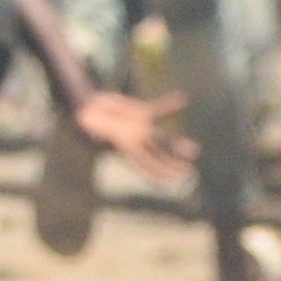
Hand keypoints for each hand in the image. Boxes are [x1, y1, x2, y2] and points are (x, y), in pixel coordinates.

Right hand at [73, 88, 196, 183]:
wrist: (89, 109)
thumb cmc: (85, 121)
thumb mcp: (86, 127)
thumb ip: (91, 130)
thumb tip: (92, 131)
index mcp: (123, 148)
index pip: (142, 164)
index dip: (155, 173)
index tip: (168, 181)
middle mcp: (135, 142)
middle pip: (157, 156)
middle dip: (172, 165)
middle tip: (188, 172)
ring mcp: (140, 129)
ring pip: (162, 139)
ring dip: (177, 145)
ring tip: (196, 152)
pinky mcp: (142, 114)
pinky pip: (158, 110)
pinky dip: (169, 105)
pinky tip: (182, 99)